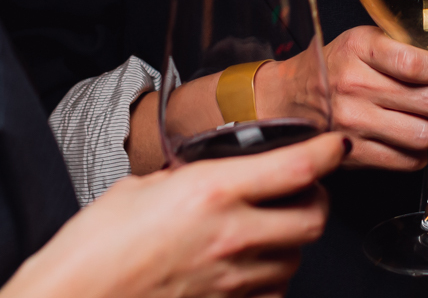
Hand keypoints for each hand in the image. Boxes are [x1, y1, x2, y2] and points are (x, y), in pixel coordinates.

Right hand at [0, 131, 345, 297]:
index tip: (336, 144)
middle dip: (317, 199)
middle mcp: (231, 236)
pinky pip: (270, 295)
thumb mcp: (141, 188)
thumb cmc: (92, 246)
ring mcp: (231, 280)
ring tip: (270, 229)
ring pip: (296, 260)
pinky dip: (268, 280)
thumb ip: (185, 179)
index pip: (298, 166)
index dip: (328, 151)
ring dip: (291, 242)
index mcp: (212, 191)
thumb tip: (204, 174)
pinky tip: (248, 268)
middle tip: (304, 188)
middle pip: (314, 218)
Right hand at [322, 25, 427, 170]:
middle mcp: (355, 86)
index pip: (418, 63)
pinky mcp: (354, 154)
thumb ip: (412, 45)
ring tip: (425, 117)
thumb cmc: (336, 65)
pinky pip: (409, 161)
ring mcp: (354, 123)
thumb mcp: (366, 40)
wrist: (291, 97)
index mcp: (360, 49)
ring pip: (425, 135)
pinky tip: (407, 136)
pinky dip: (418, 152)